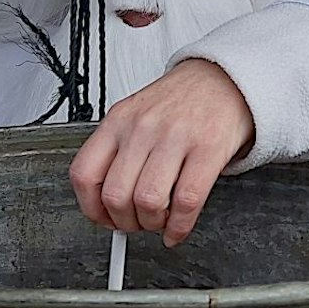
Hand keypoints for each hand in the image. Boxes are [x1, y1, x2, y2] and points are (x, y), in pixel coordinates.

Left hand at [69, 59, 254, 247]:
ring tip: (158, 221)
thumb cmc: (179, 102)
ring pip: (148, 202)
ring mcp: (175, 138)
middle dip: (124, 223)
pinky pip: (186, 202)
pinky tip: (178, 227)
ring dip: (152, 224)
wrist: (223, 79)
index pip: (85, 174)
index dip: (92, 209)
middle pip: (116, 195)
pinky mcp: (208, 150)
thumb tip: (106, 203)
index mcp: (117, 121)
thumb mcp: (135, 116)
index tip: (104, 218)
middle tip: (135, 223)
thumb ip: (117, 154)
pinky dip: (180, 226)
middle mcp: (142, 128)